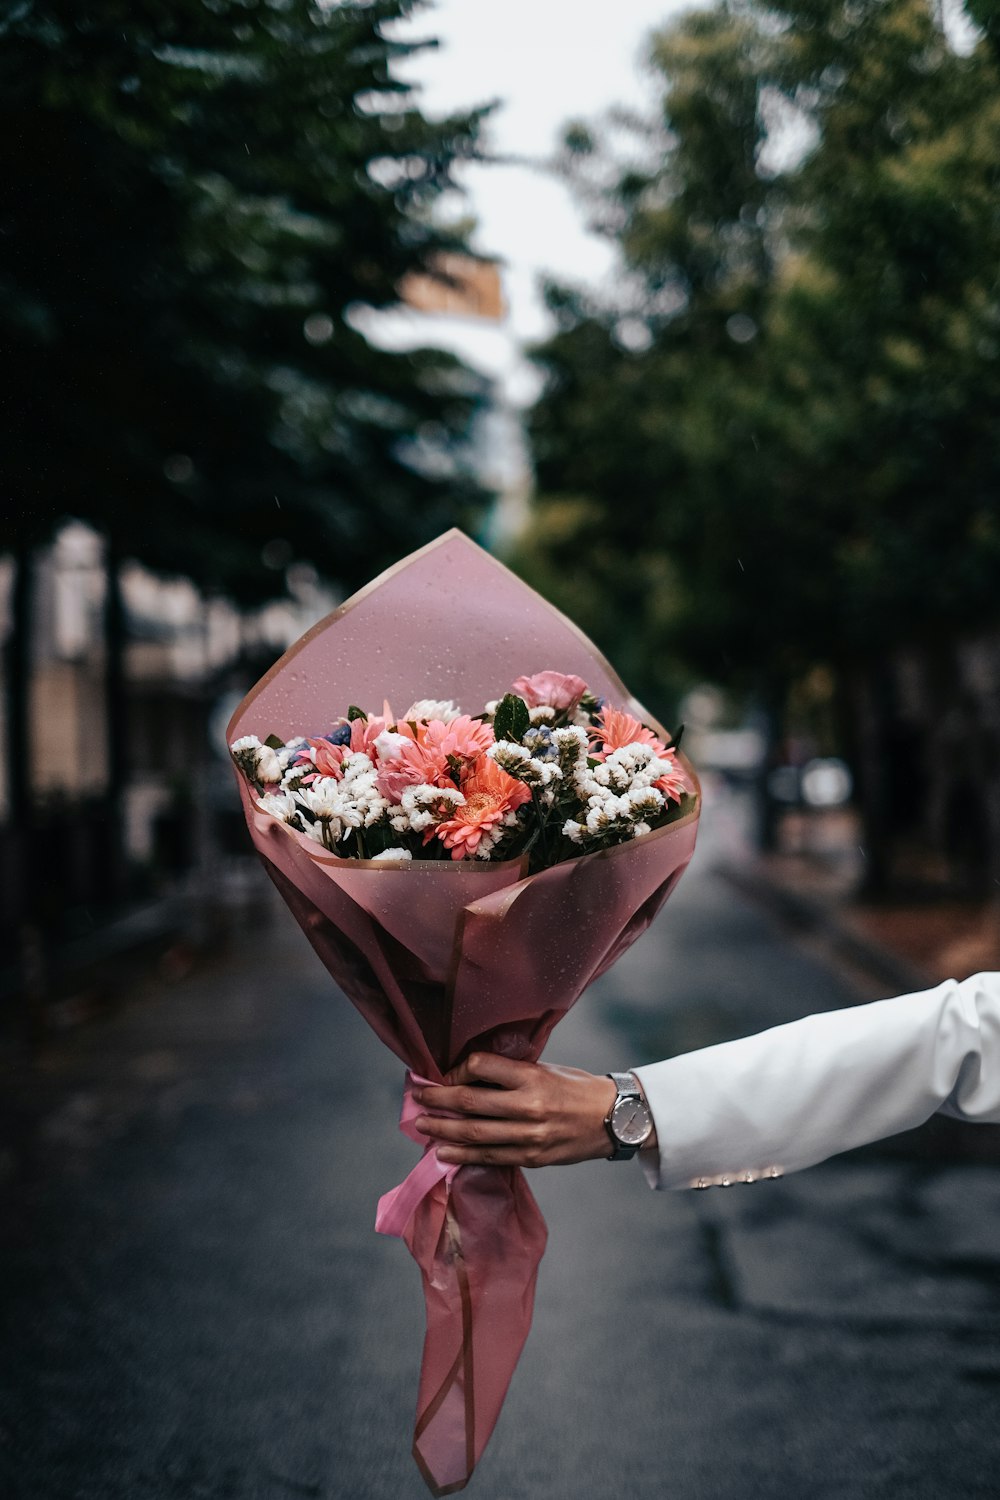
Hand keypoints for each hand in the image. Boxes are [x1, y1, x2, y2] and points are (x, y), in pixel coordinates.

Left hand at [413, 1054, 654, 1167]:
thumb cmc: (576, 1087)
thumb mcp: (546, 1069)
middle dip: (438, 1100)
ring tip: (421, 1125)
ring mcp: (529, 1135)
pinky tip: (443, 1151)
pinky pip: (490, 1157)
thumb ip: (511, 1074)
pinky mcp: (531, 1157)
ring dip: (442, 1129)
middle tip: (417, 1098)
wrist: (613, 1118)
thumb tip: (469, 1077)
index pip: (481, 1067)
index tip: (445, 1075)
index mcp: (532, 1076)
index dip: (457, 1070)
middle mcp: (529, 1105)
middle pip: (470, 1103)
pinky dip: (462, 1155)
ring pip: (474, 1133)